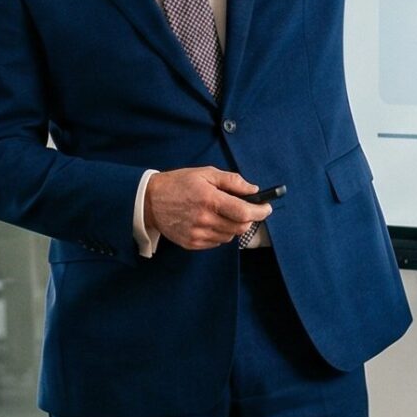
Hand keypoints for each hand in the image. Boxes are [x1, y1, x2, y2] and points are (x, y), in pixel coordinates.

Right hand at [145, 168, 270, 249]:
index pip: (244, 212)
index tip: (266, 208)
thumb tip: (253, 189)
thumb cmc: (179, 184)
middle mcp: (204, 219)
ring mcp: (197, 234)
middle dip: (248, 219)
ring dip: (233, 226)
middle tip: (245, 209)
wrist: (150, 201)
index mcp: (209, 199)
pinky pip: (216, 243)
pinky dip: (220, 233)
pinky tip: (211, 221)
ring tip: (222, 213)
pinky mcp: (192, 243)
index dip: (260, 211)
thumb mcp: (205, 173)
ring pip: (229, 236)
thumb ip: (231, 180)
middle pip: (240, 227)